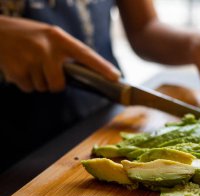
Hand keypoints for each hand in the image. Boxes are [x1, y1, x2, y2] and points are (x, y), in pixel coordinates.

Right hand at [0, 16, 119, 92]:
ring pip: (44, 88)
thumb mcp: (49, 36)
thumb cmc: (27, 35)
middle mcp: (47, 48)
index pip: (85, 54)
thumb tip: (84, 75)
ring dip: (38, 81)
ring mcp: (31, 59)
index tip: (116, 77)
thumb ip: (65, 52)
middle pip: (60, 84)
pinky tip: (19, 67)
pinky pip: (29, 88)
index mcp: (59, 38)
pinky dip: (25, 83)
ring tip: (29, 63)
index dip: (102, 67)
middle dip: (54, 83)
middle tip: (45, 70)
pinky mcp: (17, 70)